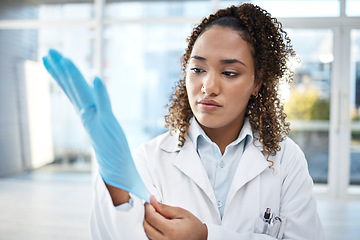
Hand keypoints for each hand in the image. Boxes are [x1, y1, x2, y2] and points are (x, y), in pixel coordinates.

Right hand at [42, 49, 150, 202]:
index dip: (60, 73)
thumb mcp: (102, 123)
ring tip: (61, 59)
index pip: (70, 89)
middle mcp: (87, 114)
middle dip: (61, 69)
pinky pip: (103, 106)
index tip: (49, 58)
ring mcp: (96, 119)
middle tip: (49, 52)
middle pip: (72, 88)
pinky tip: (95, 78)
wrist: (117, 169)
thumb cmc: (111, 147)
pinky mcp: (107, 126)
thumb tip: (93, 89)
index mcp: (86, 112)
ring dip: (72, 76)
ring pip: (82, 94)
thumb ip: (97, 107)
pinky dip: (99, 93)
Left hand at [143, 196, 207, 239]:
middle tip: (152, 206)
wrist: (200, 238)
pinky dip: (151, 228)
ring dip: (148, 221)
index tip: (149, 201)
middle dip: (146, 214)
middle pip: (145, 225)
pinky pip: (150, 236)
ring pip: (146, 231)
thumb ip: (164, 207)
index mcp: (171, 231)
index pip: (151, 217)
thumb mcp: (181, 212)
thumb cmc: (193, 226)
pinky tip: (158, 223)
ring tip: (158, 215)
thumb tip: (152, 201)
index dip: (148, 207)